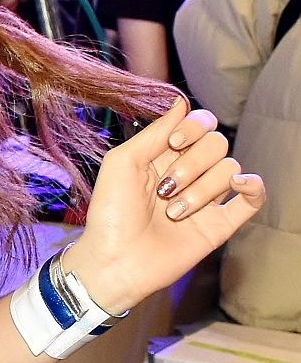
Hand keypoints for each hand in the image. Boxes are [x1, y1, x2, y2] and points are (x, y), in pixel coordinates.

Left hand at [64, 98, 264, 312]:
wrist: (115, 261)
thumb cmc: (110, 214)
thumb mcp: (122, 162)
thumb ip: (154, 132)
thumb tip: (181, 101)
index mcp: (165, 156)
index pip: (200, 123)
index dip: (193, 127)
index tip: (173, 143)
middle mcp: (189, 174)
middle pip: (217, 143)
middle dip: (192, 163)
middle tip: (165, 188)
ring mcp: (206, 199)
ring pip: (229, 169)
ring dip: (201, 189)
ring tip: (173, 212)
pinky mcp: (219, 225)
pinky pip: (253, 198)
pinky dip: (253, 186)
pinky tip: (239, 185)